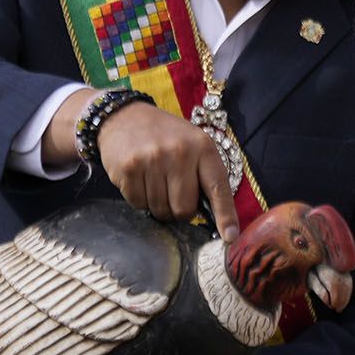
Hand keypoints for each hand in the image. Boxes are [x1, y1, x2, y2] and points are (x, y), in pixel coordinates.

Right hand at [44, 90, 239, 242]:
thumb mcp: (192, 145)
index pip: (218, 188)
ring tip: (154, 181)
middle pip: (184, 209)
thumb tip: (215, 220)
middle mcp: (179, 152)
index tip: (230, 237)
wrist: (124, 117)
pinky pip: (138, 204)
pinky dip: (139, 199)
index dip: (225, 216)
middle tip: (172, 192)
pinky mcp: (129, 168)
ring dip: (158, 204)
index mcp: (202, 147)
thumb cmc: (165, 137)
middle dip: (179, 210)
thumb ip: (204, 176)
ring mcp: (152, 160)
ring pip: (161, 210)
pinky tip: (139, 179)